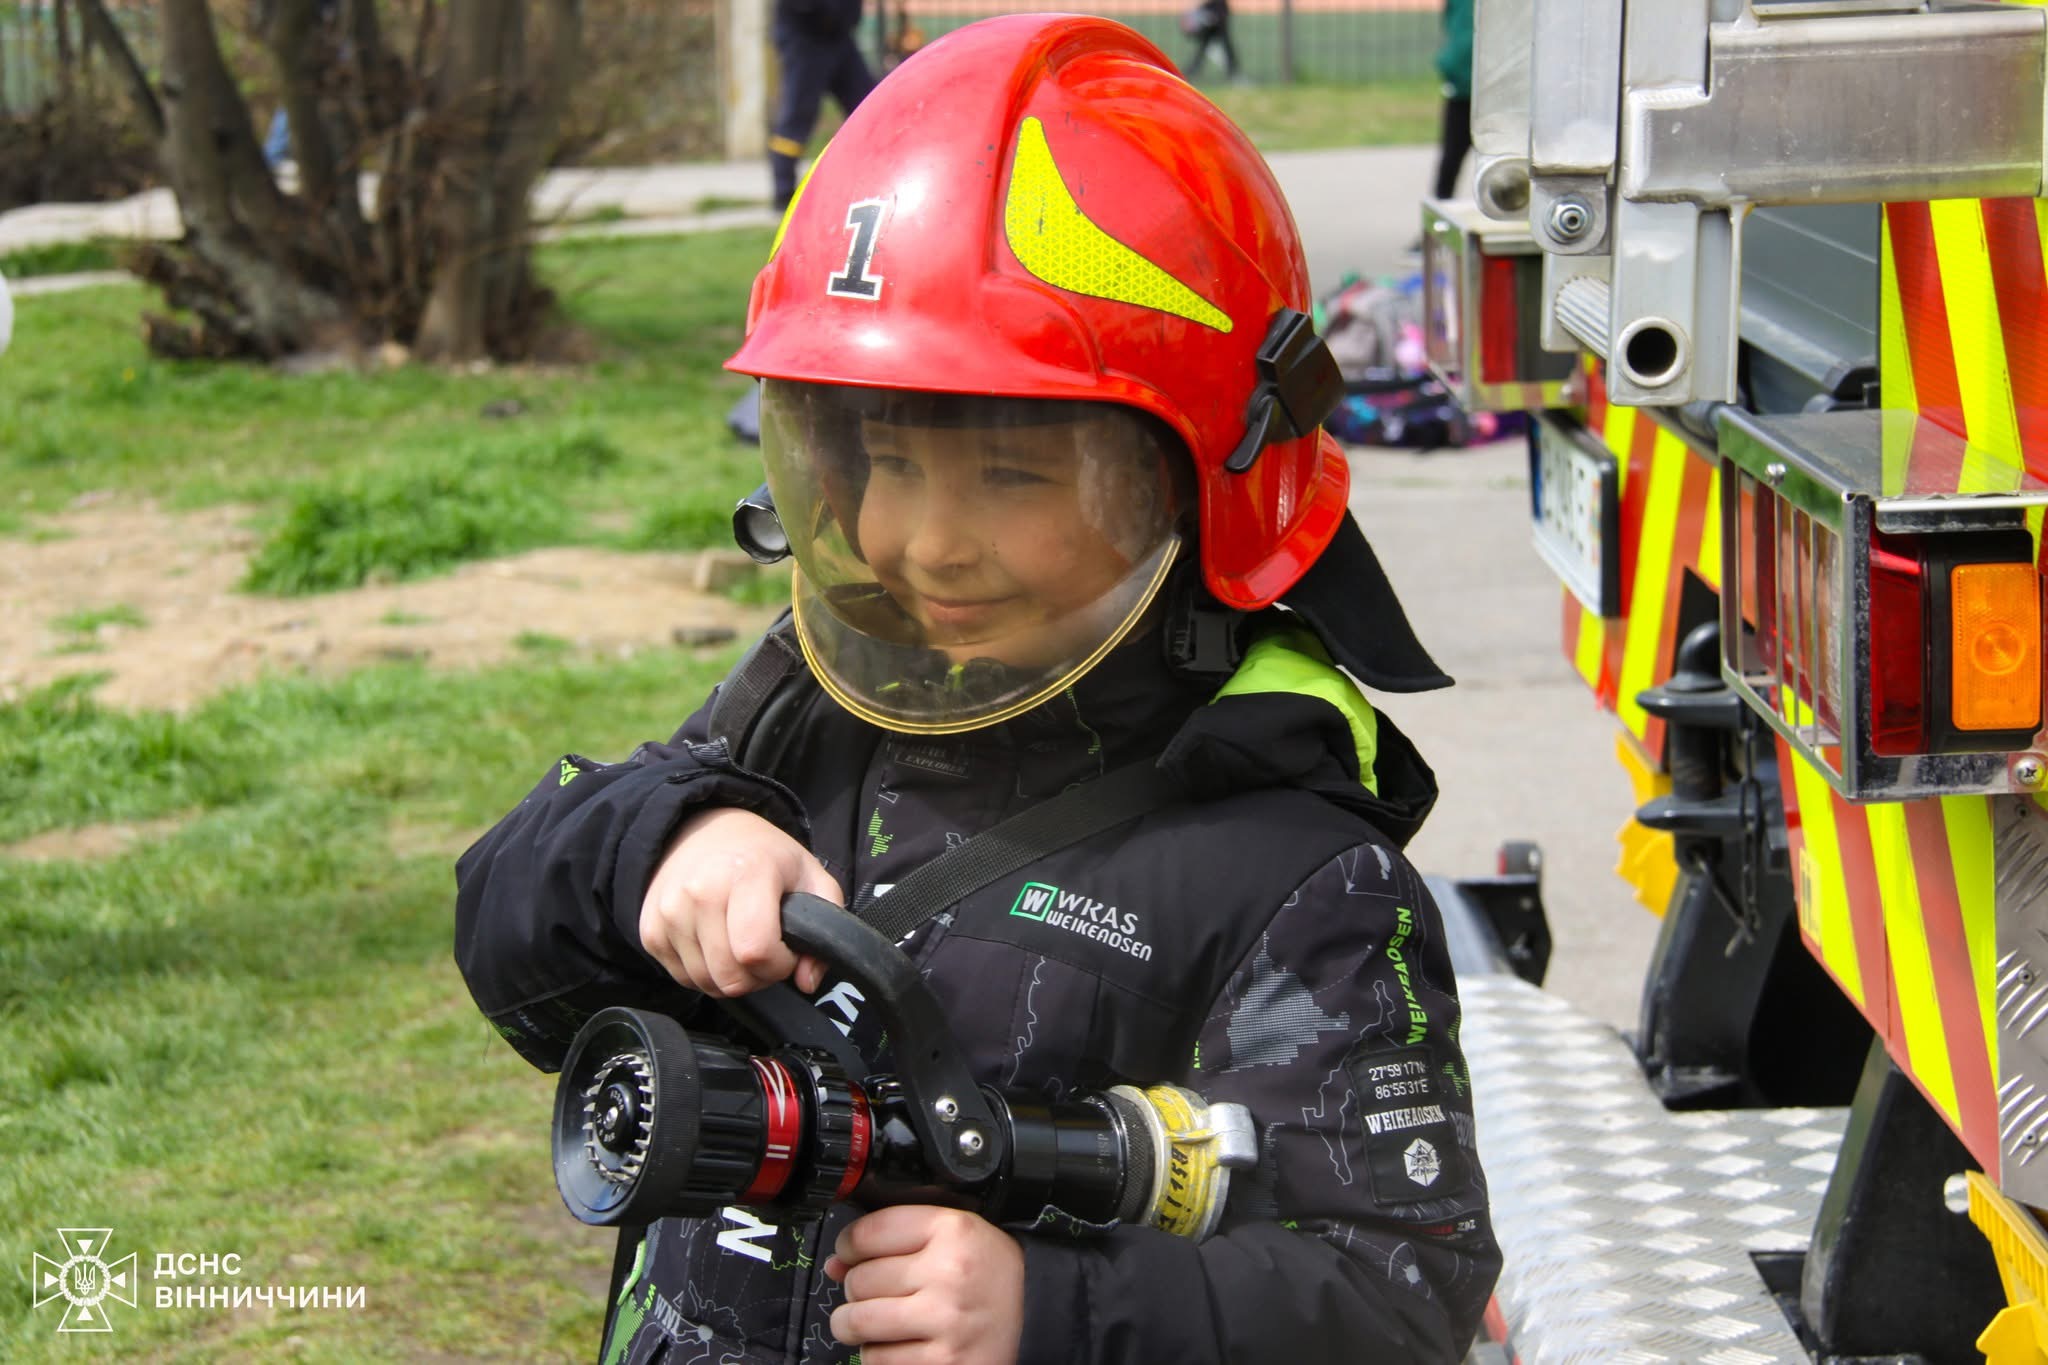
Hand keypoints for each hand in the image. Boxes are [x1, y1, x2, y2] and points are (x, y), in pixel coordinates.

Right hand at [637, 806, 840, 995]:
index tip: (786, 948)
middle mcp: (700, 891)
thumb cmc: (763, 856)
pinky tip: (716, 943)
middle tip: (765, 950)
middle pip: (731, 976)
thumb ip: (827, 928)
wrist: (703, 831)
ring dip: (731, 976)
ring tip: (740, 944)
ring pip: (707, 983)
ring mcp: (669, 912)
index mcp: (746, 872)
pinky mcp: (650, 931)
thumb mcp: (810, 876)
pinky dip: (706, 972)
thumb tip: (806, 981)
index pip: (756, 951)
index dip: (780, 964)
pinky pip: (684, 978)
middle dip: (758, 976)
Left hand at [824, 1205, 1024, 1364]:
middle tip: (878, 1292)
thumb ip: (896, 1239)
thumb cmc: (989, 1275)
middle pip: (858, 1279)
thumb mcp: (953, 1237)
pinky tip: (902, 1344)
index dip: (849, 1245)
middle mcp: (949, 1273)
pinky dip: (879, 1355)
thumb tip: (835, 1264)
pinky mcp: (941, 1363)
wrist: (1038, 1316)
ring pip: (857, 1322)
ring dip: (856, 1325)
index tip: (851, 1254)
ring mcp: (945, 1321)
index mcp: (953, 1230)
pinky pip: (876, 1359)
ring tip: (877, 1321)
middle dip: (857, 1289)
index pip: (867, 1232)